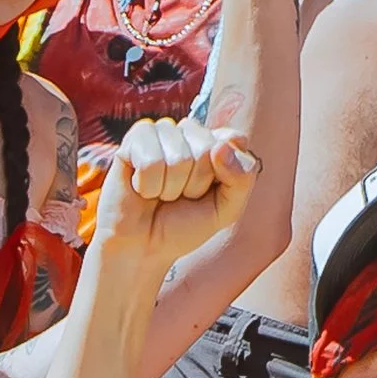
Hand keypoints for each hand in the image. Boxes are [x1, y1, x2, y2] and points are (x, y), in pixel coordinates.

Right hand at [93, 112, 259, 269]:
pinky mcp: (134, 139)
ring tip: (161, 194)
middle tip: (180, 196)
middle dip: (195, 185)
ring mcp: (162, 131)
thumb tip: (220, 147)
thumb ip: (242, 179)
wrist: (143, 246)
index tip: (210, 192)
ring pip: (179, 157)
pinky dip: (149, 186)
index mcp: (216, 142)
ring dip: (170, 188)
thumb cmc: (184, 225)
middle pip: (207, 150)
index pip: (234, 139)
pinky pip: (151, 161)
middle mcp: (190, 131)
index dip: (225, 173)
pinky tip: (142, 188)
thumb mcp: (226, 210)